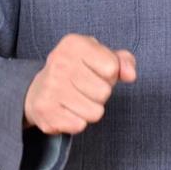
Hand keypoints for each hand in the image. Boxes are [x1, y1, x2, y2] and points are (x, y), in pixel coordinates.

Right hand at [22, 33, 136, 134]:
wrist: (39, 89)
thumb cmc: (78, 70)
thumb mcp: (101, 56)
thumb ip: (123, 61)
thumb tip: (130, 75)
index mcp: (74, 44)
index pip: (112, 68)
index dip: (110, 74)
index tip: (95, 71)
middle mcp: (59, 63)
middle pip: (104, 92)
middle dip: (100, 94)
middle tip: (85, 87)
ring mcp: (50, 87)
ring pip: (95, 112)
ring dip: (90, 109)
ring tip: (77, 98)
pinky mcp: (45, 111)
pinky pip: (79, 125)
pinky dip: (77, 121)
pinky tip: (67, 109)